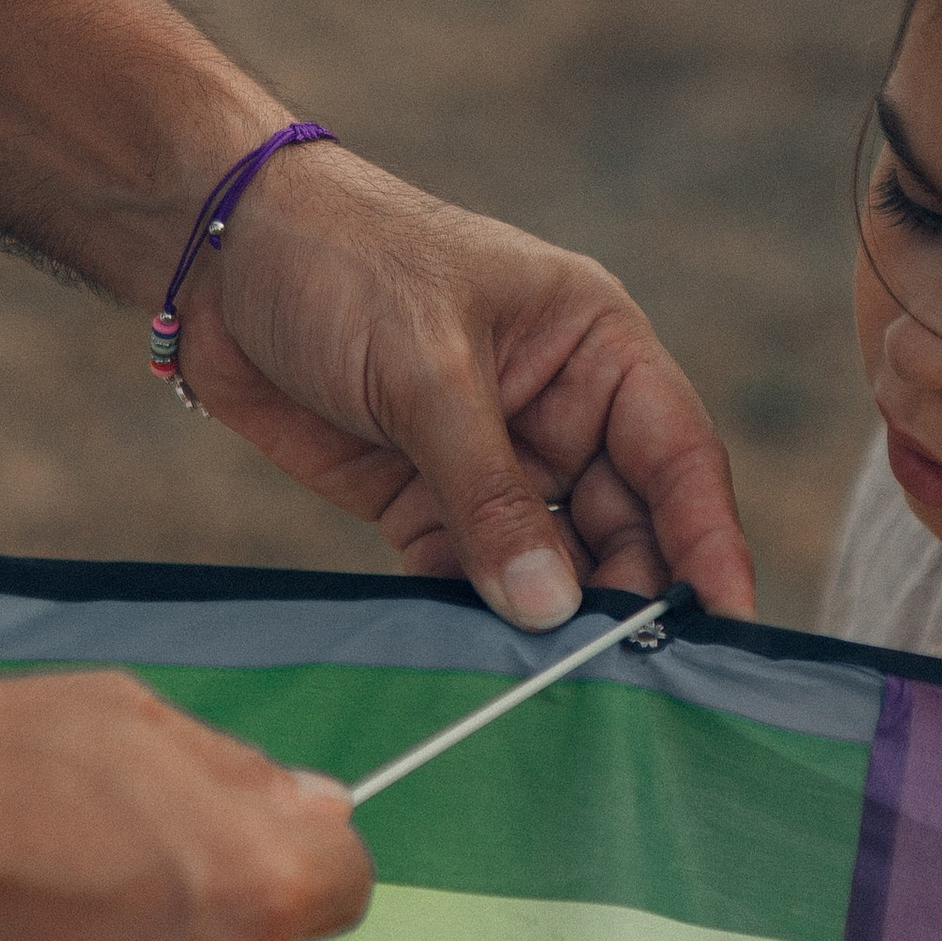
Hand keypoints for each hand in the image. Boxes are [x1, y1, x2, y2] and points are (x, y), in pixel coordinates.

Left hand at [172, 143, 755, 630]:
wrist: (212, 255)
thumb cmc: (341, 263)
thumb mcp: (427, 368)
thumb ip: (489, 493)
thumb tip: (551, 606)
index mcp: (596, 348)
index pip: (679, 457)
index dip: (709, 543)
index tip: (729, 622)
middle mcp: (561, 410)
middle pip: (626, 524)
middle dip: (628, 598)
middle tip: (630, 678)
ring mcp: (493, 461)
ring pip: (551, 563)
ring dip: (553, 620)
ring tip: (559, 685)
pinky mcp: (422, 502)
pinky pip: (469, 577)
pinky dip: (478, 619)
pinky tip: (485, 664)